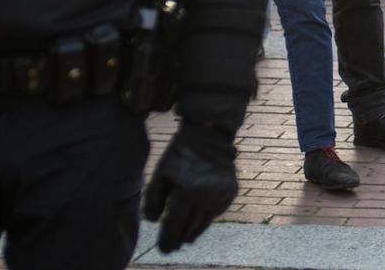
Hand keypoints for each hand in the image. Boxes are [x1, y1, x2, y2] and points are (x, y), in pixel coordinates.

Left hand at [142, 123, 238, 254]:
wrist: (209, 136)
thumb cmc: (179, 155)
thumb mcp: (160, 174)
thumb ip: (153, 199)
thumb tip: (153, 221)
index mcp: (187, 191)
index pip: (175, 224)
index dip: (168, 239)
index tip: (164, 249)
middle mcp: (207, 195)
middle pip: (190, 226)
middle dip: (180, 238)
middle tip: (173, 246)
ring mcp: (221, 194)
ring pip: (205, 222)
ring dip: (194, 231)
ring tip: (186, 239)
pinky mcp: (232, 191)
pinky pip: (217, 212)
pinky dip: (207, 217)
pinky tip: (198, 220)